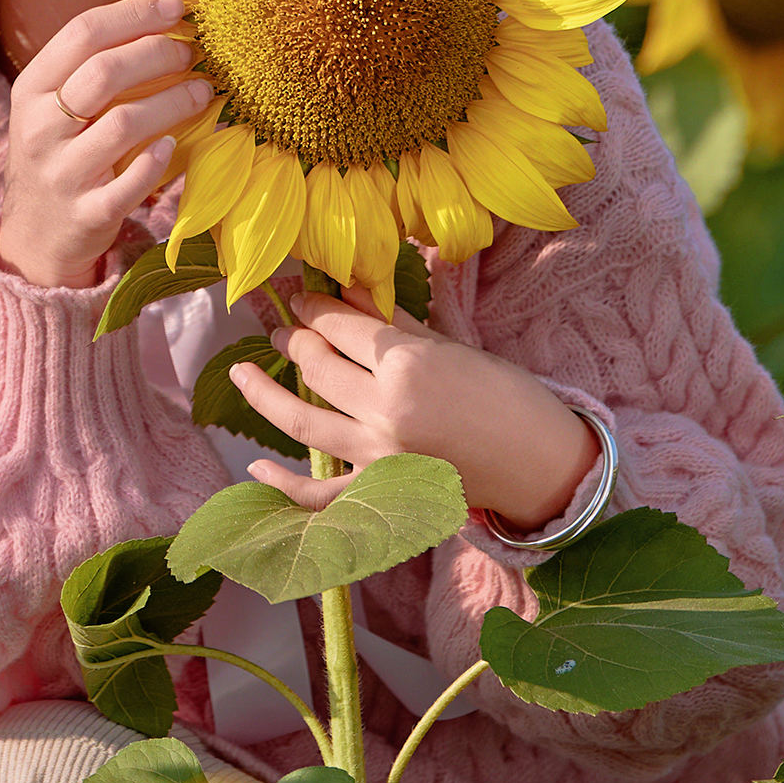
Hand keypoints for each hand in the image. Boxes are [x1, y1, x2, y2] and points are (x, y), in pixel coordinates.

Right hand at [0, 0, 211, 290]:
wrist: (33, 238)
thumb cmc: (58, 154)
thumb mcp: (54, 106)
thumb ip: (92, 66)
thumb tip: (160, 13)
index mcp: (32, 89)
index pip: (82, 33)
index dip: (135, 14)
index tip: (178, 6)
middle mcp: (40, 127)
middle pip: (104, 72)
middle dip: (158, 53)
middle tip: (194, 52)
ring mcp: (62, 173)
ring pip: (124, 124)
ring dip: (173, 102)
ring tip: (203, 92)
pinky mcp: (87, 214)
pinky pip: (128, 185)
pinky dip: (156, 161)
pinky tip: (175, 144)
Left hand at [231, 291, 599, 522]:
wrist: (541, 465)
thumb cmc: (507, 397)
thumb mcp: (451, 346)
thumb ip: (393, 320)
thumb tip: (345, 285)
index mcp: (406, 364)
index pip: (341, 326)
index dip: (313, 306)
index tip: (298, 294)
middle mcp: (385, 409)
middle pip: (317, 367)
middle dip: (293, 339)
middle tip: (279, 324)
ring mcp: (378, 457)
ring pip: (302, 422)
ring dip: (264, 394)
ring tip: (242, 372)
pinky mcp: (380, 496)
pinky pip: (319, 496)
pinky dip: (282, 485)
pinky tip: (256, 466)